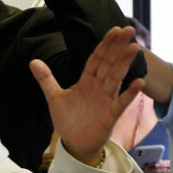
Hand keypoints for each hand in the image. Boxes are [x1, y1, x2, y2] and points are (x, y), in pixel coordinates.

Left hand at [31, 26, 144, 165]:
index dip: (104, 45)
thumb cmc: (68, 120)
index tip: (113, 30)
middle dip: (118, 47)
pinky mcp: (111, 114)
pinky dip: (130, 93)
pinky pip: (122, 101)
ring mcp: (107, 99)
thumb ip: (46, 79)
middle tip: (128, 30)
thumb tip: (33, 61)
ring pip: (117, 78)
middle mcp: (99, 87)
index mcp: (87, 81)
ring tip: (134, 48)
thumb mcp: (54, 97)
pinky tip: (139, 82)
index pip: (97, 59)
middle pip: (109, 63)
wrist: (75, 143)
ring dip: (125, 63)